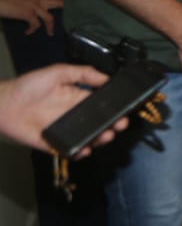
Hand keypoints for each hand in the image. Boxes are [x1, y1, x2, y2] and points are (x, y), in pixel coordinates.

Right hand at [0, 0, 62, 34]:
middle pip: (59, 2)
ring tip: (50, 33)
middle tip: (73, 14)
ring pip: (50, 18)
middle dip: (66, 8)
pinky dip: (32, 30)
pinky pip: (35, 25)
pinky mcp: (28, 14)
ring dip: (50, 27)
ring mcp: (34, 7)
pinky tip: (27, 32)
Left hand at [0, 64, 126, 155]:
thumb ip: (83, 73)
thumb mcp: (58, 72)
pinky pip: (69, 150)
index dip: (114, 109)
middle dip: (112, 125)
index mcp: (77, 98)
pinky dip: (79, 153)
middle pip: (99, 124)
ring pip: (88, 138)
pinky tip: (85, 149)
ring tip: (106, 136)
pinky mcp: (52, 143)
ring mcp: (64, 130)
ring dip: (100, 139)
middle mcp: (73, 115)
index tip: (126, 110)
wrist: (3, 104)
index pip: (101, 105)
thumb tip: (107, 77)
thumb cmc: (28, 86)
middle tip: (120, 125)